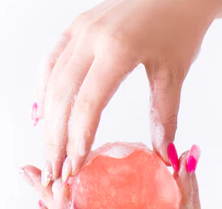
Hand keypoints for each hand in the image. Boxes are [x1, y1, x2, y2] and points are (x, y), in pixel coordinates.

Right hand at [32, 0, 219, 185]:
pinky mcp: (77, 26)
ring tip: (48, 148)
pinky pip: (51, 60)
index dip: (78, 139)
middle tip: (56, 169)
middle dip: (57, 137)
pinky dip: (43, 88)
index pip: (88, 104)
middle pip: (62, 96)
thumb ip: (164, 114)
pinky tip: (41, 111)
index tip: (74, 168)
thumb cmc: (180, 26)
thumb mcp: (174, 71)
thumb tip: (162, 153)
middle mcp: (91, 38)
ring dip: (47, 118)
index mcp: (117, 49)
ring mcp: (80, 29)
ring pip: (52, 80)